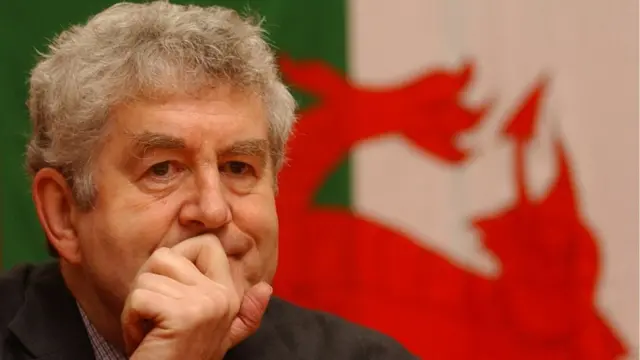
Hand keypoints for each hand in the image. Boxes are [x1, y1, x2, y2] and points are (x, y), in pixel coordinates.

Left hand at [121, 235, 272, 359]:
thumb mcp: (218, 334)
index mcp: (230, 294)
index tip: (171, 293)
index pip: (205, 244)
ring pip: (146, 278)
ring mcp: (205, 305)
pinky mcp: (182, 316)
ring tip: (151, 330)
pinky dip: (131, 321)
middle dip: (148, 284)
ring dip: (136, 307)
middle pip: (166, 256)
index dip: (176, 260)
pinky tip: (145, 339)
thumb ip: (244, 313)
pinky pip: (138, 298)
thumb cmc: (181, 358)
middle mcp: (223, 296)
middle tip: (155, 315)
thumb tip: (266, 288)